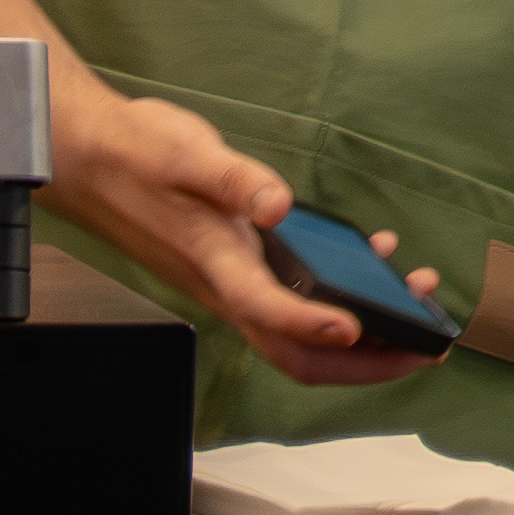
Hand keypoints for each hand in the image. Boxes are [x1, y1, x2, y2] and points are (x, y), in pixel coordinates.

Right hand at [49, 74, 430, 387]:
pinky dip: (338, 299)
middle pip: (295, 353)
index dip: (314, 325)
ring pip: (299, 336)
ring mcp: (231, 284)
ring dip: (362, 336)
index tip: (360, 326)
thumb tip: (276, 204)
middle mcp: (226, 286)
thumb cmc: (136, 154)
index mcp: (215, 262)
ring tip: (417, 305)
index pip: (269, 310)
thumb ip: (234, 180)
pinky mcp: (235, 271)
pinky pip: (292, 304)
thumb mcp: (187, 152)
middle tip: (424, 349)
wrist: (90, 158)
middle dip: (364, 362)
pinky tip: (371, 260)